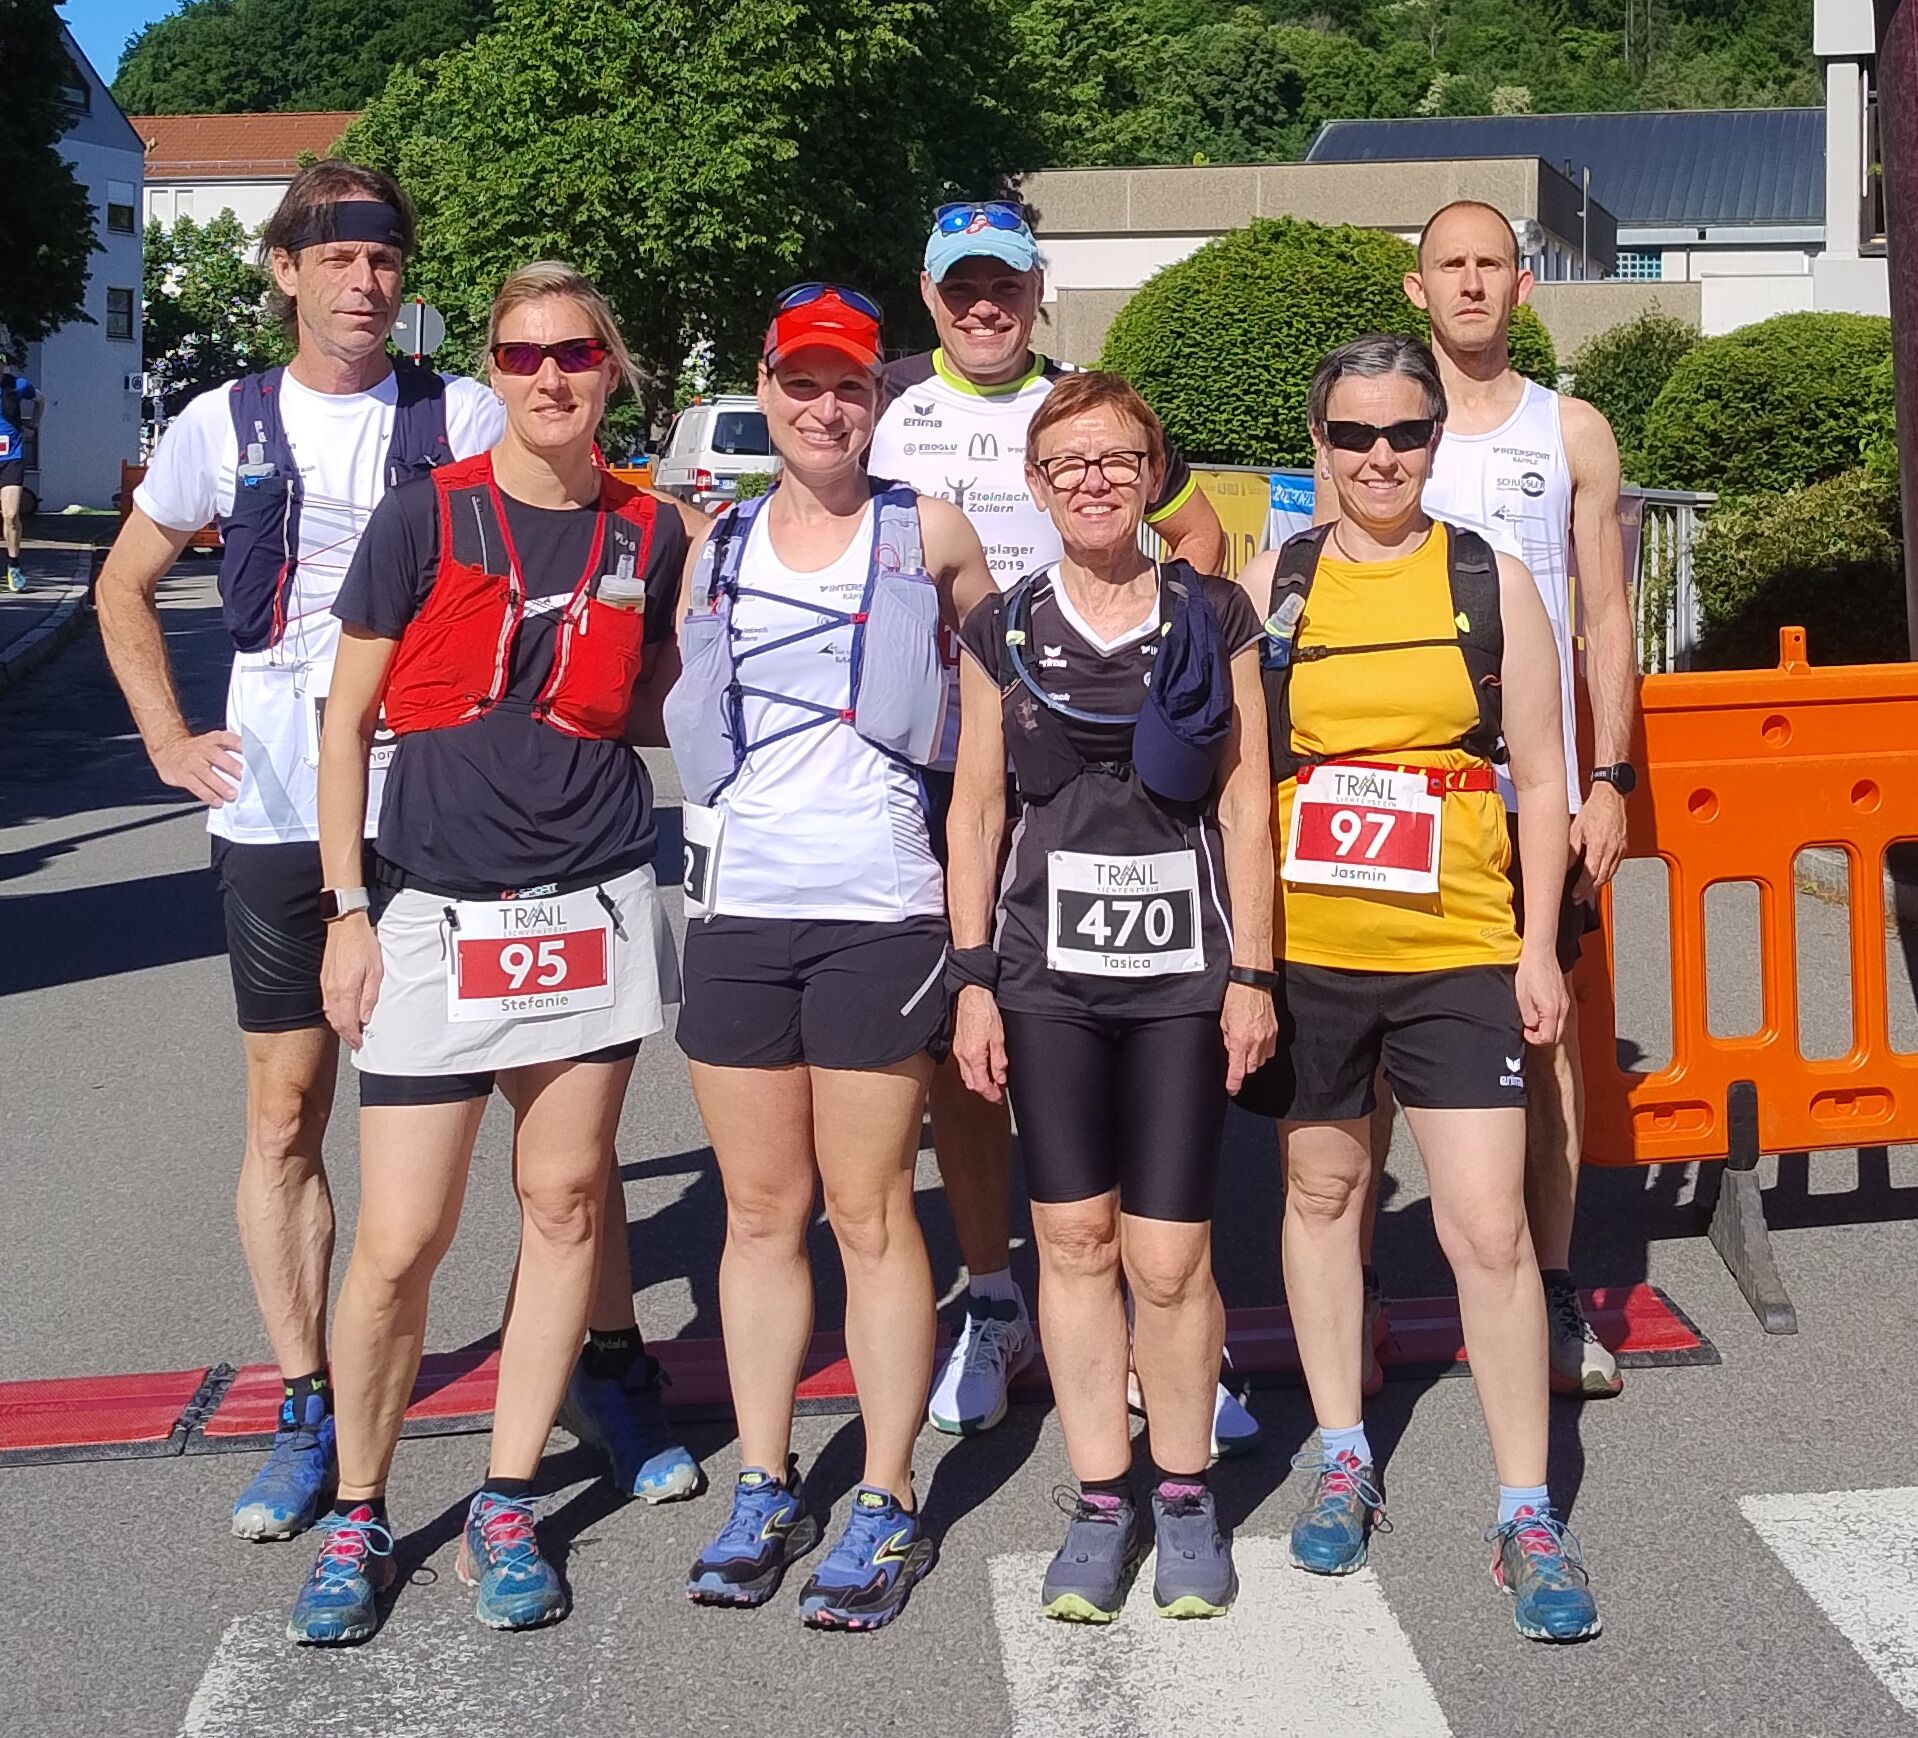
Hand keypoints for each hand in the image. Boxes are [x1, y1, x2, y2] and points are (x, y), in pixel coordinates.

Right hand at [152, 729, 242, 807]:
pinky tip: (217, 801)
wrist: (168, 750)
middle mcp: (202, 750)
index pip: (226, 738)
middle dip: (231, 766)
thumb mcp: (212, 743)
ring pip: (206, 774)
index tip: (249, 750)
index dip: (237, 743)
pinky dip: (207, 795)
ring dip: (220, 785)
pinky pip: (196, 786)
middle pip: (216, 756)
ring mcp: (192, 763)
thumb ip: (230, 749)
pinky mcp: (184, 776)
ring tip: (232, 794)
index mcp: (212, 740)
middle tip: (243, 775)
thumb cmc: (197, 750)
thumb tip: (254, 762)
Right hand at [322, 914, 382, 1049]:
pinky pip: (327, 1003)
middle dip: (346, 1034)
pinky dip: (335, 1013)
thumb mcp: (376, 971)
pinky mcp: (325, 979)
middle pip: (336, 1021)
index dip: (353, 1037)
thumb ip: (370, 997)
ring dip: (340, 1025)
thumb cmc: (362, 944)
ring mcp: (326, 985)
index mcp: (345, 990)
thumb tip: (366, 1018)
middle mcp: (332, 990)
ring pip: (330, 1013)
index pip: (346, 1023)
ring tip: (352, 1031)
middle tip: (357, 1041)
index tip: (360, 1044)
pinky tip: (343, 1013)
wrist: (346, 925)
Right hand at [952, 984, 1007, 1102]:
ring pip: (967, 1075)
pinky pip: (964, 1065)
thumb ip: (999, 1062)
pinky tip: (983, 1067)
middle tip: (998, 1093)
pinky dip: (973, 1071)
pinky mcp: (958, 1044)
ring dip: (978, 1082)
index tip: (999, 1099)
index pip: (980, 1085)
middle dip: (984, 1091)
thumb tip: (1000, 1079)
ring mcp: (958, 1050)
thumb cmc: (985, 1012)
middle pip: (972, 1083)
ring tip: (992, 1081)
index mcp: (974, 1056)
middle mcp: (963, 1056)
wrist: (972, 995)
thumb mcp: (998, 1039)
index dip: (991, 1095)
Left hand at [1222, 980, 1278, 1095]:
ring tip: (1245, 1047)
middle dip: (1242, 1068)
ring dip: (1252, 1059)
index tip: (1231, 1090)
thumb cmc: (1235, 997)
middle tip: (1235, 1060)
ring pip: (1261, 1061)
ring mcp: (1268, 1037)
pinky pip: (1270, 1050)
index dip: (1233, 1084)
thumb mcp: (1223, 1021)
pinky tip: (1256, 1042)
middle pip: (1251, 1068)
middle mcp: (1256, 1041)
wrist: (1252, 982)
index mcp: (1240, 1040)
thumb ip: (1226, 1040)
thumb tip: (1228, 1051)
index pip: (1237, 1071)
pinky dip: (1263, 1050)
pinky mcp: (1275, 1031)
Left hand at [1515, 945, 1568, 1048]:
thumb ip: (1528, 1016)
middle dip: (1541, 1036)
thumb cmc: (1531, 972)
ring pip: (1560, 1027)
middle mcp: (1563, 1009)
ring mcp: (1566, 1003)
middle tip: (1529, 1028)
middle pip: (1556, 1035)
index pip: (1547, 1038)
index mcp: (1552, 1010)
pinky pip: (1561, 1017)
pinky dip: (1551, 1020)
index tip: (1525, 1031)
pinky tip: (1540, 1012)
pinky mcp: (1565, 998)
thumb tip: (1531, 1027)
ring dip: (1547, 1028)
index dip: (1534, 1038)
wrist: (1541, 954)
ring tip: (1533, 1019)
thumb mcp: (1522, 998)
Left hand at [1569, 782, 1627, 897]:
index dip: (1582, 888)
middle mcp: (1612, 849)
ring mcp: (1620, 849)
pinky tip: (1599, 879)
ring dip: (1598, 886)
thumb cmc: (1595, 808)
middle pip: (1602, 878)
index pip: (1591, 873)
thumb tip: (1560, 864)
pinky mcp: (1623, 847)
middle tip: (1579, 900)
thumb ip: (1570, 849)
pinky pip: (1615, 866)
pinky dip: (1607, 875)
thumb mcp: (1576, 828)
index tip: (1575, 895)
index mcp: (1599, 844)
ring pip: (1610, 874)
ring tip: (1587, 895)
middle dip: (1590, 892)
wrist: (1612, 796)